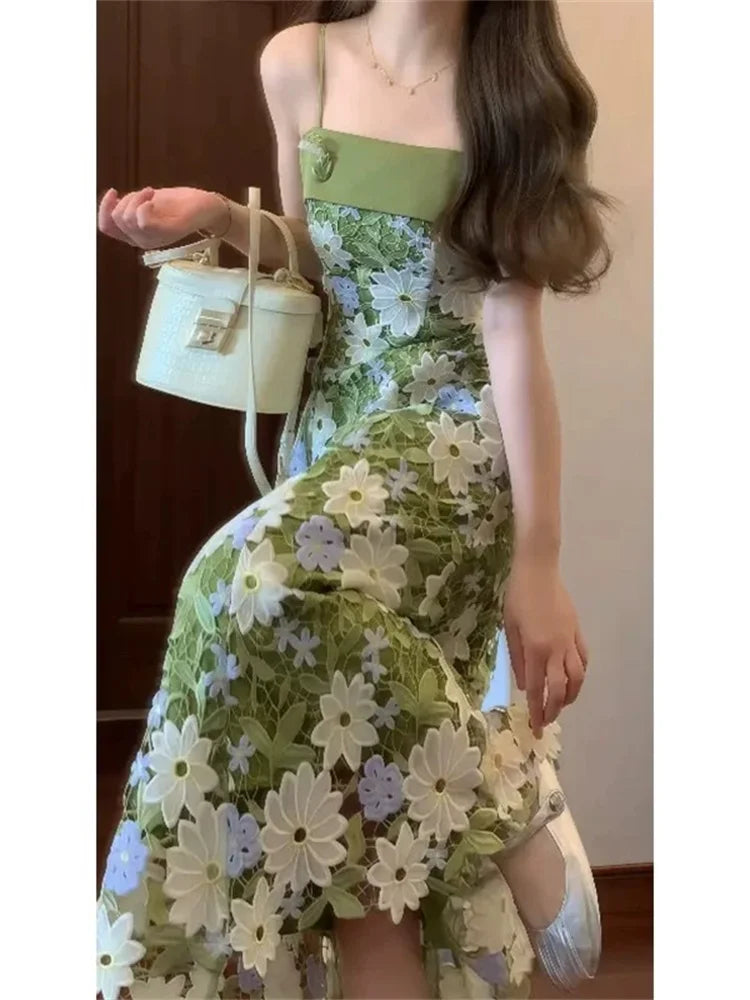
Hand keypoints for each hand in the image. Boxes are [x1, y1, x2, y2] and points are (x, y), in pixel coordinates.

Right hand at [97, 186, 226, 249]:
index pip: (107, 228)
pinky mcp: (169, 232)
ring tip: (152, 191)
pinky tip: (153, 194)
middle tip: (145, 192)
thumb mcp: (148, 202)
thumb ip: (130, 205)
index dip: (103, 208)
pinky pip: (143, 221)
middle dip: (125, 198)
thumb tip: (112, 202)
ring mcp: (157, 238)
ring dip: (136, 197)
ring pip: (128, 219)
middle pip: (117, 219)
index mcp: (137, 235)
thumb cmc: (179, 204)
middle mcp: (144, 241)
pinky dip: (143, 203)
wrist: (207, 207)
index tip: (113, 191)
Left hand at [502, 557, 588, 737]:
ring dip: (570, 696)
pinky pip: (583, 660)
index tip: (536, 728)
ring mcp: (570, 641)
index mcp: (536, 650)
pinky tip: (572, 679)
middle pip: (561, 689)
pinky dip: (579, 674)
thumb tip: (526, 686)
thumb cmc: (517, 597)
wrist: (538, 571)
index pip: (538, 690)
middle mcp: (556, 650)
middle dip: (554, 710)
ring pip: (577, 677)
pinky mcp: (577, 632)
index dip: (537, 712)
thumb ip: (517, 658)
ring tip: (561, 704)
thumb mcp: (509, 628)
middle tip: (547, 721)